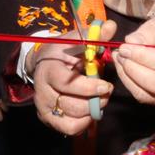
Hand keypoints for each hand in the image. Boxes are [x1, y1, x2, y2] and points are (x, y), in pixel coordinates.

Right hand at [31, 21, 116, 135]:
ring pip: (71, 120)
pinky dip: (84, 123)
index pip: (66, 84)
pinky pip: (69, 129)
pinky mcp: (48, 118)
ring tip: (100, 101)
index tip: (106, 86)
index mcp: (49, 70)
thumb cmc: (63, 51)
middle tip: (107, 93)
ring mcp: (44, 107)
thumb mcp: (76, 39)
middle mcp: (42, 91)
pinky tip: (90, 111)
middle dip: (95, 101)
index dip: (88, 88)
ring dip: (91, 112)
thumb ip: (94, 35)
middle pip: (71, 105)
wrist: (44, 63)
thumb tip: (111, 26)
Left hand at [114, 11, 154, 106]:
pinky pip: (143, 96)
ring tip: (120, 57)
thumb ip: (153, 29)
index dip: (143, 56)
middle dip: (133, 69)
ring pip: (147, 94)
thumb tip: (131, 41)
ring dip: (128, 76)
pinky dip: (129, 82)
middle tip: (121, 52)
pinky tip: (124, 66)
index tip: (126, 46)